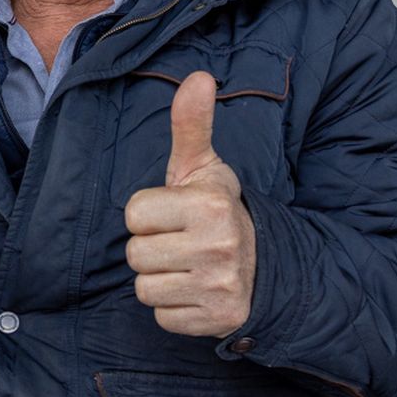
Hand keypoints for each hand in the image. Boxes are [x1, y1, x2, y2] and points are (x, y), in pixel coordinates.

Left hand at [124, 72, 256, 337]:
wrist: (262, 265)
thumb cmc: (216, 211)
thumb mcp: (203, 168)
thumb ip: (191, 125)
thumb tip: (198, 77)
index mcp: (211, 204)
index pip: (134, 214)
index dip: (148, 215)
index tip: (174, 214)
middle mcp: (219, 245)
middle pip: (135, 254)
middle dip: (151, 248)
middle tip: (180, 242)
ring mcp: (221, 286)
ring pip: (144, 288)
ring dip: (159, 279)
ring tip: (186, 266)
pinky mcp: (218, 320)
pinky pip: (161, 316)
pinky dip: (173, 307)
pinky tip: (195, 291)